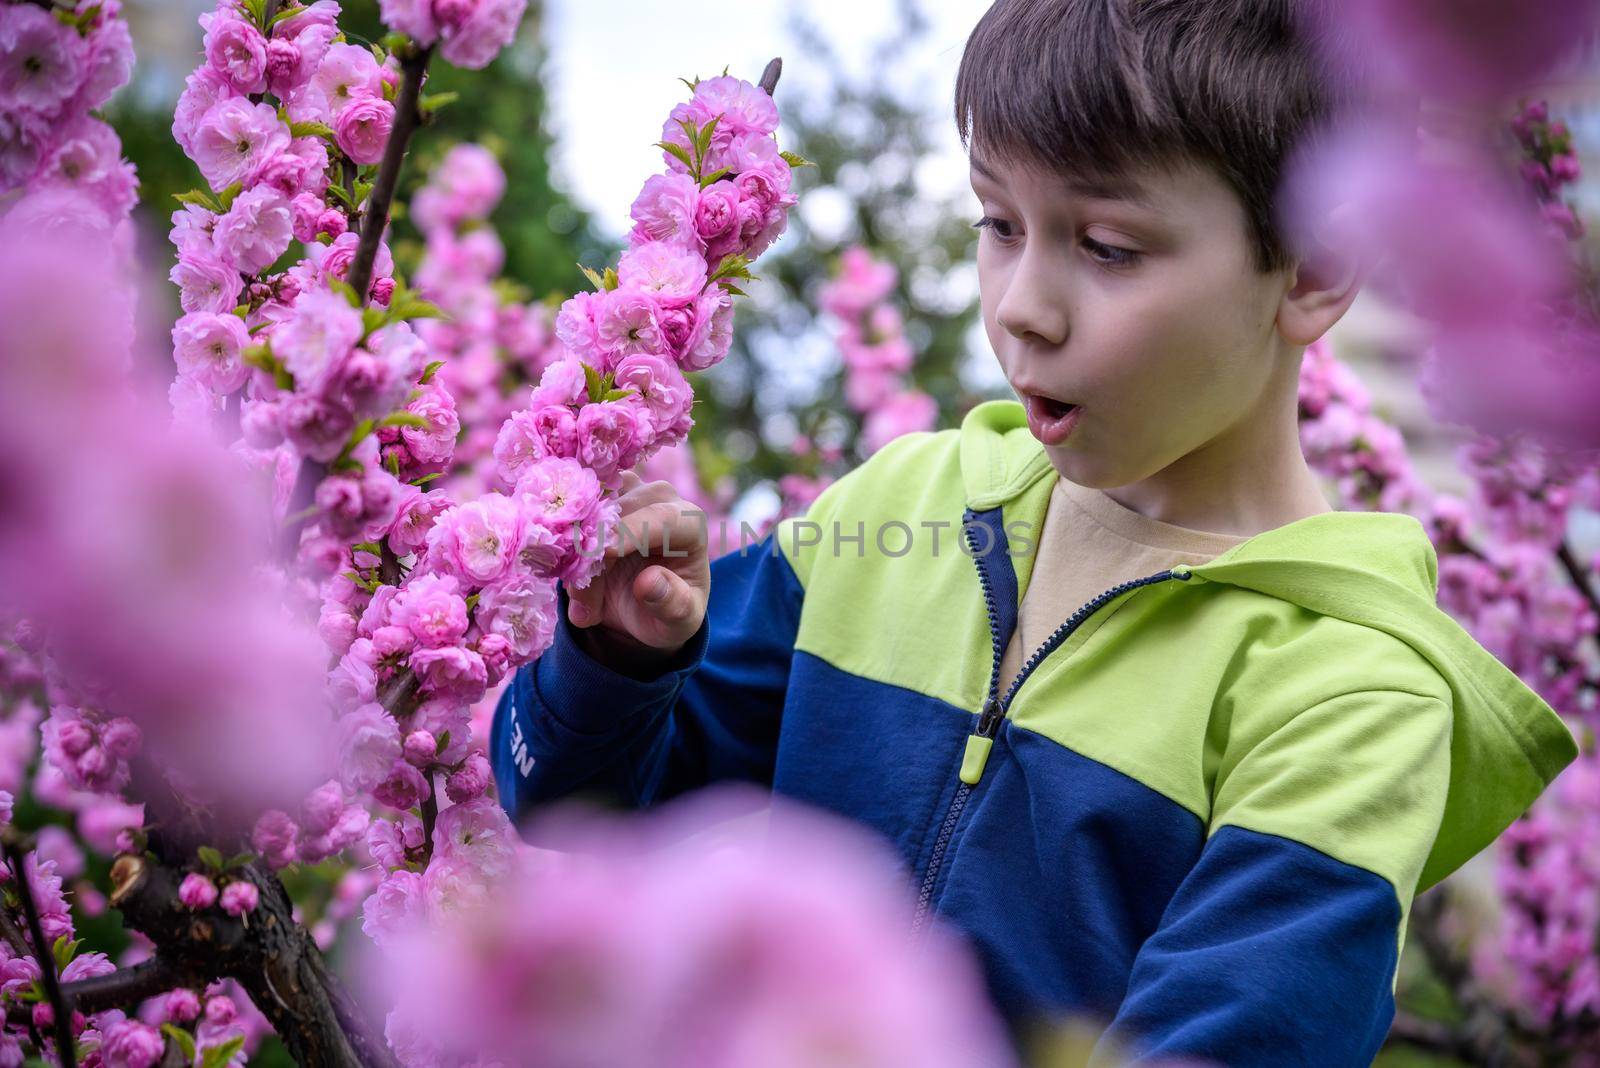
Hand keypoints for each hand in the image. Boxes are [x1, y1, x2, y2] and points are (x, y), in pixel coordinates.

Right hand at [565, 470, 710, 673]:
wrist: (645, 604)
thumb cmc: (669, 608)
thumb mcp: (679, 620)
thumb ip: (672, 604)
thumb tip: (648, 582)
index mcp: (690, 523)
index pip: (663, 517)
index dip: (633, 532)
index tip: (607, 553)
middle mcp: (661, 499)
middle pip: (619, 513)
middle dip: (596, 556)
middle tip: (585, 608)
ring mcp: (628, 492)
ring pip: (591, 508)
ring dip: (576, 552)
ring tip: (582, 605)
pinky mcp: (600, 496)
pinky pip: (573, 509)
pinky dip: (564, 540)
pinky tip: (568, 577)